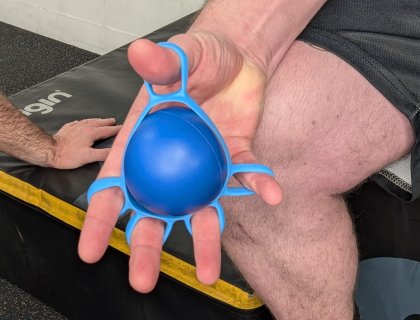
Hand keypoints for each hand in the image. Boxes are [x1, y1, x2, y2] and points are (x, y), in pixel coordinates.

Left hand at [49, 118, 120, 168]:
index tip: (124, 128)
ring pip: (89, 121)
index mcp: (91, 133)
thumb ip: (103, 154)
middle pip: (99, 123)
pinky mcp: (67, 128)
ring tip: (102, 120)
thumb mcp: (88, 157)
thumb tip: (116, 152)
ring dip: (97, 120)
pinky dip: (84, 122)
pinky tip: (83, 123)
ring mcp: (75, 126)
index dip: (116, 129)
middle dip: (107, 122)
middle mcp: (84, 127)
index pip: (107, 130)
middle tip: (114, 121)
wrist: (48, 150)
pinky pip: (78, 122)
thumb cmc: (68, 155)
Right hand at [78, 33, 281, 291]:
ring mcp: (202, 165)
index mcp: (143, 141)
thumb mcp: (181, 57)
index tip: (90, 250)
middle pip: (152, 210)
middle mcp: (168, 162)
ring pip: (198, 209)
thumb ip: (161, 62)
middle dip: (146, 246)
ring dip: (204, 241)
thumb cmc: (202, 57)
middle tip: (142, 280)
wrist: (239, 57)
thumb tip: (140, 52)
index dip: (100, 217)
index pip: (114, 182)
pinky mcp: (233, 159)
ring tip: (208, 273)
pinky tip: (269, 193)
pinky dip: (257, 186)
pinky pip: (244, 178)